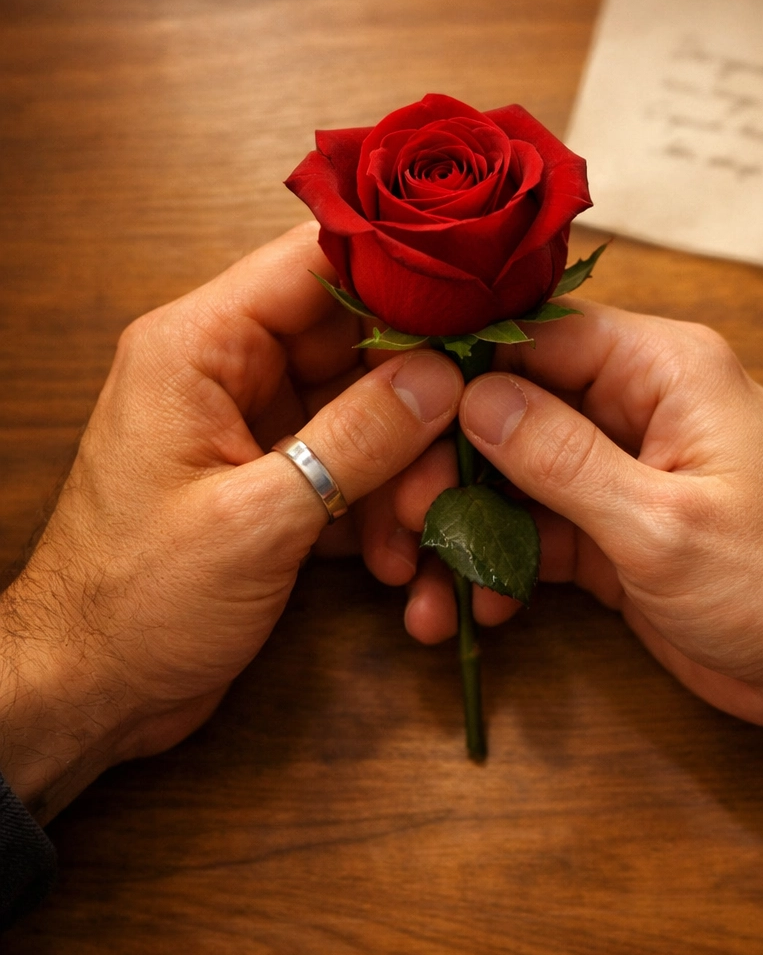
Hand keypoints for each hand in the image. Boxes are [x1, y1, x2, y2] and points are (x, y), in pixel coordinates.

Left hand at [0, 223, 462, 820]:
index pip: (315, 265)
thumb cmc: (135, 602)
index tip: (478, 303)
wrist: (91, 689)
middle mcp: (231, 372)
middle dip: (417, 403)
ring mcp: (258, 426)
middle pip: (356, 345)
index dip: (402, 275)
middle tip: (457, 458)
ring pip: (367, 411)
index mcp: (200, 347)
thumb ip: (355, 440)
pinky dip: (383, 507)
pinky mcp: (279, 478)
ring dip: (406, 471)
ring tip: (417, 533)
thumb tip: (441, 377)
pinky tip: (395, 558)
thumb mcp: (256, 519)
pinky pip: (355, 464)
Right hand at [384, 300, 762, 727]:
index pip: (534, 338)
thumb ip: (561, 458)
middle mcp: (631, 407)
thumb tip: (470, 396)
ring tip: (419, 588)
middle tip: (403, 527)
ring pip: (511, 479)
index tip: (394, 423)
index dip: (458, 373)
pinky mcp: (609, 531)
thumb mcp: (662, 522)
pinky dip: (498, 567)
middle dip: (447, 469)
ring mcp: (615, 472)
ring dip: (462, 530)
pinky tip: (473, 609)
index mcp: (659, 370)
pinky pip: (535, 533)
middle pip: (508, 410)